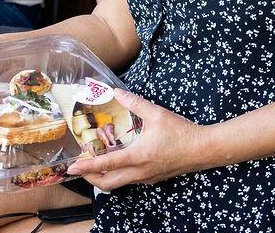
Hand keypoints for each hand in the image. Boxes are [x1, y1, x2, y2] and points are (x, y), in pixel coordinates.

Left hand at [65, 88, 207, 190]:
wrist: (203, 149)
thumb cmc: (180, 132)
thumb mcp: (156, 113)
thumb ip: (134, 102)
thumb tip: (116, 91)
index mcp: (137, 156)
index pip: (106, 165)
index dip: (86, 167)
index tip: (72, 167)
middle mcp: (139, 172)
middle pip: (108, 184)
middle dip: (90, 178)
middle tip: (80, 168)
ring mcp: (146, 177)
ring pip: (119, 184)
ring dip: (104, 177)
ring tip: (96, 164)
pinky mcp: (153, 178)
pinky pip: (130, 180)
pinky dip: (118, 174)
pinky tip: (119, 160)